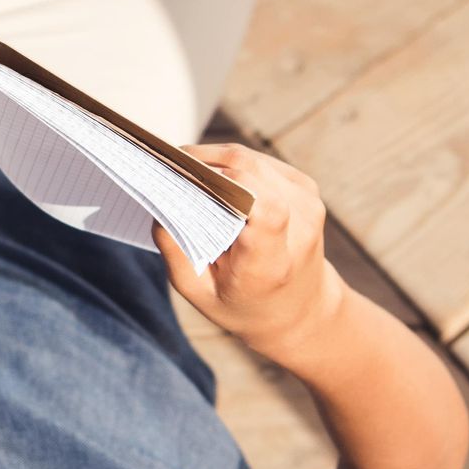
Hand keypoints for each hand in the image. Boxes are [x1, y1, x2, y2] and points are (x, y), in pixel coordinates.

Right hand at [157, 144, 341, 361]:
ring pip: (251, 159)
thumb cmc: (244, 303)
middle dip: (206, 164)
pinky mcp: (306, 189)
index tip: (186, 177)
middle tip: (170, 167)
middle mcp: (299, 227)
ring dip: (216, 160)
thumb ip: (177, 253)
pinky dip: (233, 164)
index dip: (226, 182)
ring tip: (186, 170)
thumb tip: (159, 207)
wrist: (298, 309)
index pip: (262, 207)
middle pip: (250, 172)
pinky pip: (261, 161)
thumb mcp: (201, 293)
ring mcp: (308, 204)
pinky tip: (214, 177)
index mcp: (271, 261)